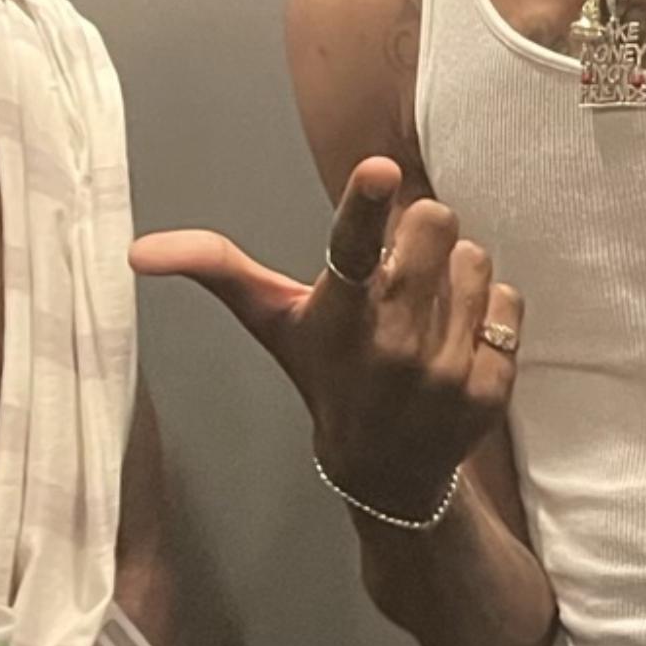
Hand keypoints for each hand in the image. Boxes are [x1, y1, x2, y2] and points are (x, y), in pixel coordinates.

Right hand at [134, 161, 522, 520]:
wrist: (386, 474)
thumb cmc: (327, 377)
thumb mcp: (275, 326)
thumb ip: (219, 271)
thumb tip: (138, 251)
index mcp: (335, 318)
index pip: (347, 251)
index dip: (363, 207)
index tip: (379, 171)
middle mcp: (390, 345)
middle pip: (433, 223)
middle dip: (421, 232)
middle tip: (403, 272)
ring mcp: (444, 369)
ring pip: (475, 259)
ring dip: (456, 274)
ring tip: (429, 313)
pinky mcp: (489, 386)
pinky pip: (507, 300)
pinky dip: (488, 312)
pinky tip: (458, 342)